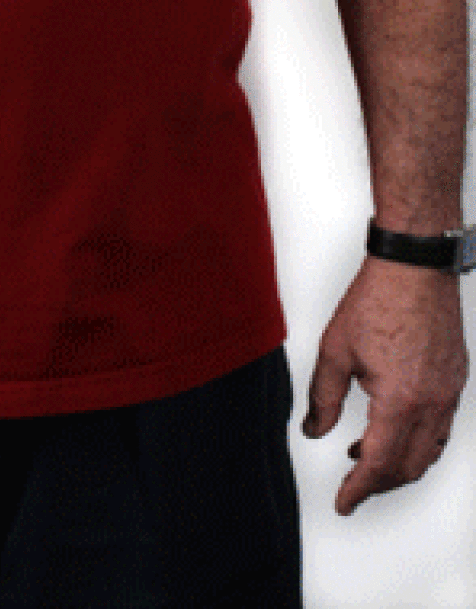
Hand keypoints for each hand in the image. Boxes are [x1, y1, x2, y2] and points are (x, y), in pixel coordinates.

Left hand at [301, 253, 468, 515]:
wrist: (415, 267)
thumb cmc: (378, 299)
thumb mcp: (335, 350)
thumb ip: (322, 397)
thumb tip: (314, 430)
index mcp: (400, 401)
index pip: (378, 464)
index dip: (358, 490)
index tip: (343, 502)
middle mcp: (432, 404)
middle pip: (407, 467)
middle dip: (378, 484)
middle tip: (352, 486)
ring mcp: (448, 394)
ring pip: (429, 452)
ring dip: (399, 465)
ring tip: (364, 457)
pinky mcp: (455, 381)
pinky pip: (442, 429)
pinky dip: (418, 442)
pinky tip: (394, 431)